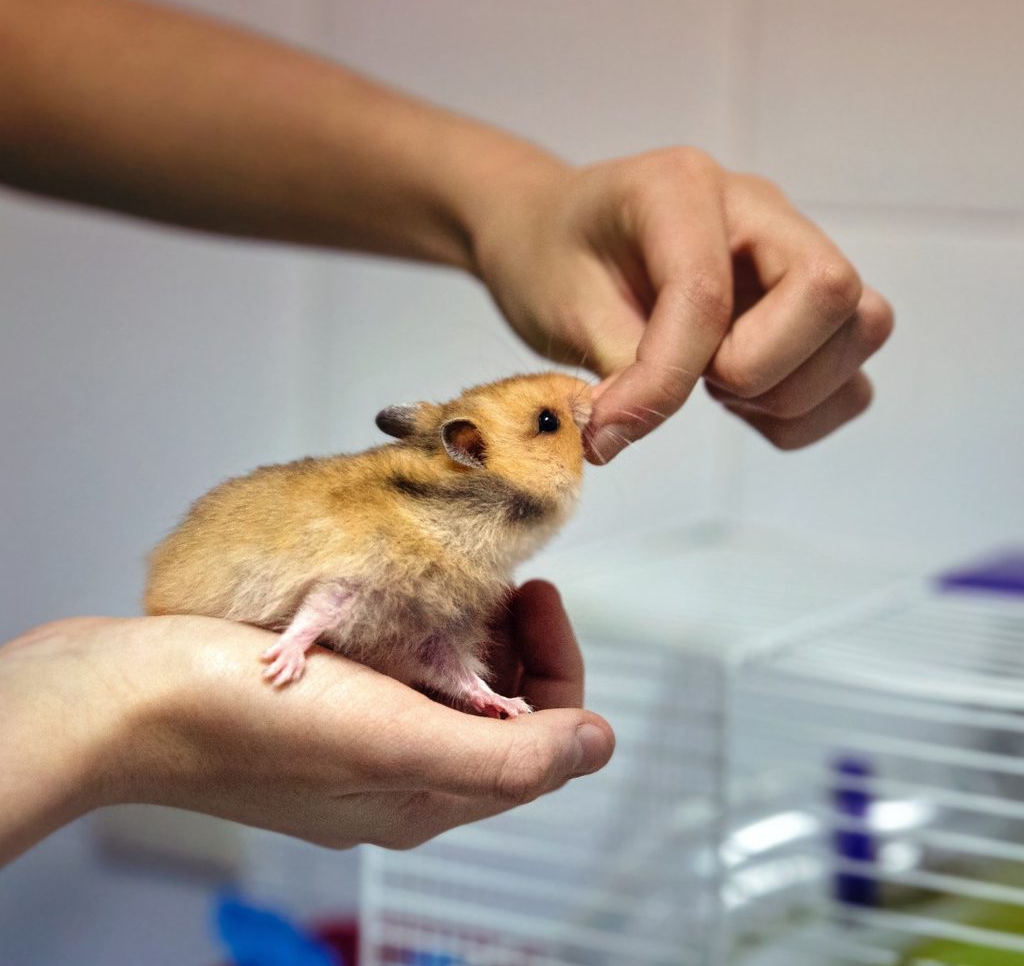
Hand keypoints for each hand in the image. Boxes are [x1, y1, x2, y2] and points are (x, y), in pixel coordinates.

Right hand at [0, 581, 612, 864]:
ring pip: (448, 681)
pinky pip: (395, 666)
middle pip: (499, 706)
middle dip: (514, 637)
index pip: (541, 735)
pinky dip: (413, 625)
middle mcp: (401, 771)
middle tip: (498, 578)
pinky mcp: (319, 704)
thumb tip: (599, 745)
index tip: (537, 591)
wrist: (129, 700)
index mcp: (430, 793)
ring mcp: (357, 737)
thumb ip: (508, 756)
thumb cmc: (253, 725)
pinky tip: (398, 591)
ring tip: (455, 578)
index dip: (559, 661)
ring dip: (466, 627)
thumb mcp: (400, 744)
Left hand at [473, 147, 892, 461]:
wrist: (557, 239)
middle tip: (694, 383)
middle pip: (830, 290)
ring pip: (861, 328)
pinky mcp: (805, 308)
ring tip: (713, 390)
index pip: (707, 293)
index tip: (609, 425)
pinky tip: (739, 404)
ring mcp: (791, 254)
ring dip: (789, 392)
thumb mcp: (561, 308)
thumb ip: (615, 371)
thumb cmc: (553, 259)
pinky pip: (851, 375)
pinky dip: (804, 412)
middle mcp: (757, 211)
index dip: (665, 377)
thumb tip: (627, 437)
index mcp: (681, 187)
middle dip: (760, 369)